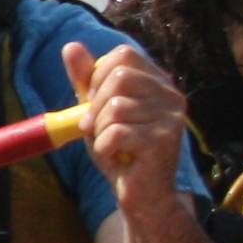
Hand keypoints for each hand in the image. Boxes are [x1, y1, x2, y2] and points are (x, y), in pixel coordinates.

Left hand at [64, 39, 189, 212]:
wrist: (143, 196)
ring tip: (111, 146)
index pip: (124, 55)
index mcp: (159, 83)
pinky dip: (104, 148)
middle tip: (98, 128)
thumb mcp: (98, 111)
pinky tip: (117, 158)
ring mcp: (172, 117)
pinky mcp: (164, 140)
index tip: (96, 102)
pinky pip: (116, 133)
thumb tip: (70, 46)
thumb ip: (86, 80)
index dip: (99, 76)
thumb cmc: (122, 152)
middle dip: (95, 105)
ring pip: (115, 107)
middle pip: (119, 76)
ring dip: (99, 131)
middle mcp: (172, 95)